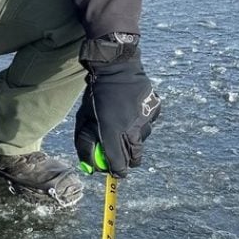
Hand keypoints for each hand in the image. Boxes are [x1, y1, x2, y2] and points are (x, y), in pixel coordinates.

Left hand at [74, 59, 160, 177]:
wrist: (116, 66)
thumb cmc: (95, 94)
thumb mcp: (83, 119)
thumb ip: (84, 144)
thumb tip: (89, 167)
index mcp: (112, 132)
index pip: (119, 164)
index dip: (116, 172)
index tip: (114, 172)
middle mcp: (132, 129)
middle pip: (135, 158)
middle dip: (128, 160)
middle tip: (122, 157)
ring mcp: (146, 119)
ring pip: (142, 139)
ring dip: (133, 138)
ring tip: (123, 123)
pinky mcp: (155, 109)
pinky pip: (149, 123)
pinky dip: (141, 122)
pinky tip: (132, 111)